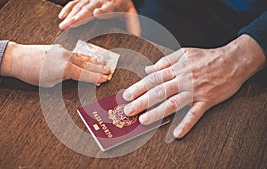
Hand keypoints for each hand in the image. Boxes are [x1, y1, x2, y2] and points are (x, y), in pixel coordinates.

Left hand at [1, 42, 109, 86]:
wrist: (17, 58)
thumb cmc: (31, 74)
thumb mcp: (50, 83)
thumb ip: (64, 80)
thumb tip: (74, 78)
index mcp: (66, 69)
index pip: (86, 74)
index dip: (97, 77)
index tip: (106, 79)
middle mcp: (67, 58)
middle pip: (88, 64)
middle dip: (100, 69)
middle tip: (110, 71)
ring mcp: (63, 51)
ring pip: (83, 57)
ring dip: (95, 61)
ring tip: (105, 63)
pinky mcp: (59, 48)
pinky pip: (76, 53)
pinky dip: (85, 56)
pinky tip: (90, 57)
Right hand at [58, 0, 140, 35]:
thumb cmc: (123, 6)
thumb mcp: (131, 14)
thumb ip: (133, 26)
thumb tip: (137, 39)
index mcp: (115, 4)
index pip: (109, 8)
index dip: (103, 11)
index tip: (97, 14)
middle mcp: (101, 0)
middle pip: (89, 8)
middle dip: (79, 16)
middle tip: (70, 25)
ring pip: (80, 5)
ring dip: (71, 15)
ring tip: (63, 25)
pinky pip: (75, 2)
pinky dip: (68, 9)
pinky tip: (61, 17)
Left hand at [123, 34, 265, 137]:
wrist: (233, 61)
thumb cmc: (207, 57)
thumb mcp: (184, 53)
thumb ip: (165, 61)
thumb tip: (148, 69)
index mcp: (177, 68)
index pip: (153, 79)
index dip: (139, 87)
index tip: (126, 95)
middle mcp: (183, 80)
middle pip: (159, 91)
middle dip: (142, 101)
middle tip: (128, 110)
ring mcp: (195, 91)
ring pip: (173, 103)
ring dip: (157, 113)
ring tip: (144, 120)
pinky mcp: (206, 100)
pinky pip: (195, 114)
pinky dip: (186, 124)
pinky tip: (177, 134)